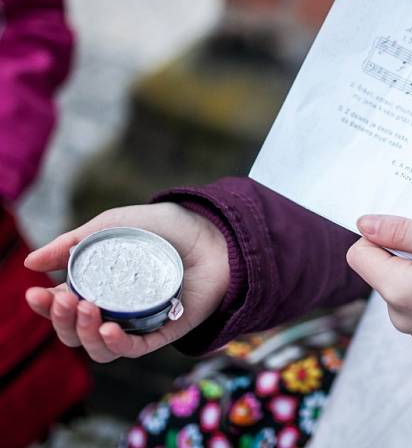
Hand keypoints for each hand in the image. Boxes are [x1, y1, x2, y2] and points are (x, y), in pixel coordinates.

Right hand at [24, 203, 228, 362]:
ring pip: (99, 348)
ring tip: (86, 308)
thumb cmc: (168, 228)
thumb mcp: (115, 225)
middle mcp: (116, 309)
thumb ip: (75, 243)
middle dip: (61, 320)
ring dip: (84, 334)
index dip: (46, 306)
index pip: (63, 307)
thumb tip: (31, 263)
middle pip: (76, 332)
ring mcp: (140, 322)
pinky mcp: (165, 331)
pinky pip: (135, 350)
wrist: (215, 233)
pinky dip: (116, 344)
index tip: (35, 292)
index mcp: (100, 287)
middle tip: (65, 298)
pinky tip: (106, 329)